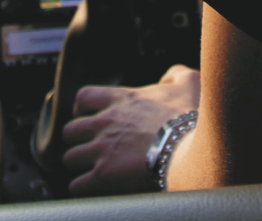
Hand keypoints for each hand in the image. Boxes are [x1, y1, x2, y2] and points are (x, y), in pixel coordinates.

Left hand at [60, 65, 200, 196]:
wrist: (191, 149)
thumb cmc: (190, 118)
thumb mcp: (190, 84)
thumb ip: (176, 75)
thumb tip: (169, 78)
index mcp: (121, 100)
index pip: (84, 97)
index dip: (82, 107)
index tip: (87, 115)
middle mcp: (105, 123)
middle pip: (71, 130)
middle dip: (76, 139)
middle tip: (87, 145)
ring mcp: (102, 149)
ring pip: (70, 157)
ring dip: (78, 163)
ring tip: (87, 167)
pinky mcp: (104, 175)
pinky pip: (78, 184)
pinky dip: (81, 187)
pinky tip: (90, 187)